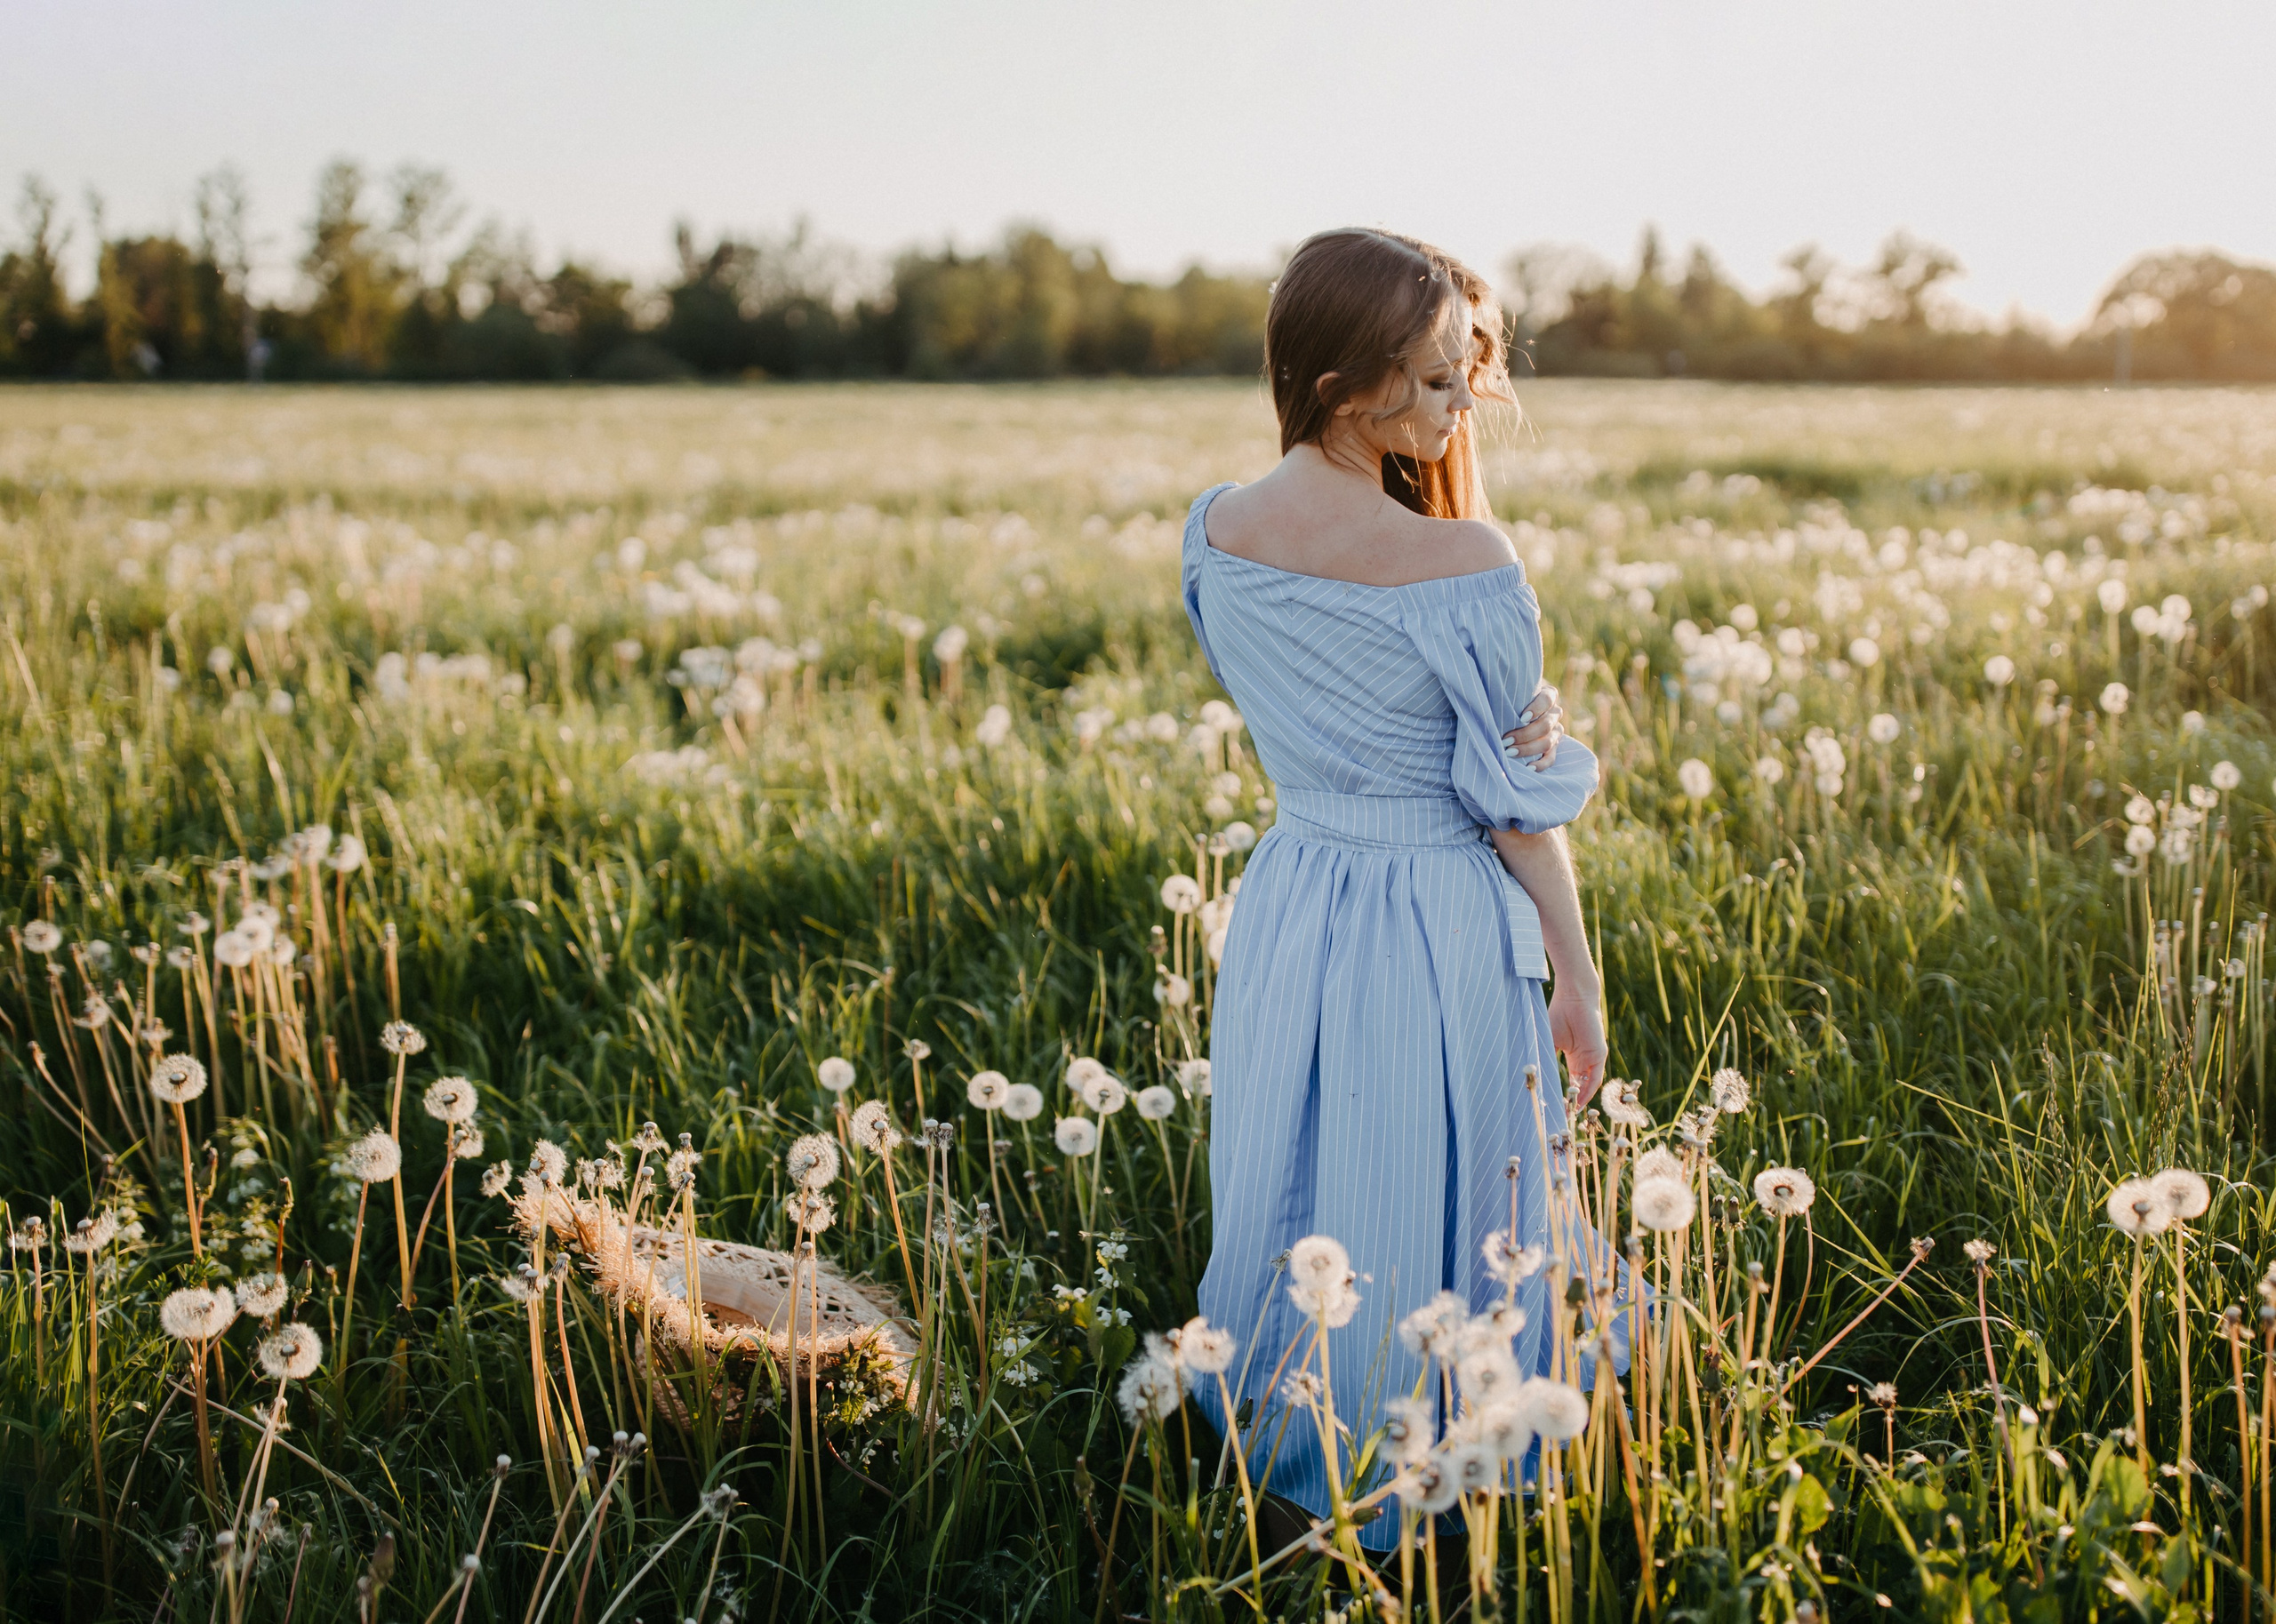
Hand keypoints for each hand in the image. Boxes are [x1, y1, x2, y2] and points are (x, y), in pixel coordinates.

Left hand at [1502, 684, 1563, 771]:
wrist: (1513, 715)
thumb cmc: (1509, 702)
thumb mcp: (1511, 696)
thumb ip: (1507, 698)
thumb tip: (1487, 705)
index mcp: (1548, 696)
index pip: (1547, 700)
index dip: (1537, 708)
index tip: (1522, 718)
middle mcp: (1554, 714)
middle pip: (1545, 725)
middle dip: (1525, 734)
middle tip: (1506, 740)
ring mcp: (1555, 731)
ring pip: (1548, 742)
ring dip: (1528, 749)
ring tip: (1510, 752)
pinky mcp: (1553, 748)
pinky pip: (1551, 758)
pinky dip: (1541, 764)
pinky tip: (1528, 767)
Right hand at [1547, 976, 1606, 1108]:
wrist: (1574, 997)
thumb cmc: (1558, 1014)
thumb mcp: (1548, 1041)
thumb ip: (1544, 1058)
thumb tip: (1532, 1076)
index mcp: (1572, 1055)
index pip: (1570, 1079)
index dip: (1563, 1092)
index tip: (1553, 1104)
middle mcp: (1584, 1059)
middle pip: (1579, 1085)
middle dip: (1571, 1100)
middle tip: (1561, 1114)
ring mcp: (1593, 1057)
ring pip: (1587, 1084)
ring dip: (1579, 1099)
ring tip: (1569, 1112)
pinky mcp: (1599, 1054)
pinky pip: (1594, 1078)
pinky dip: (1587, 1091)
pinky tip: (1579, 1101)